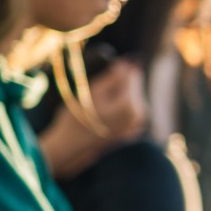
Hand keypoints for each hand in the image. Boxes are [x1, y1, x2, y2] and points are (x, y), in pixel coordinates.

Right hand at [37, 60, 147, 179]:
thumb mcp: (93, 92)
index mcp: (130, 103)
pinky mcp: (131, 131)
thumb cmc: (77, 117)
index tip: (101, 81)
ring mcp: (137, 124)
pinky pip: (129, 110)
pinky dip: (119, 108)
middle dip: (118, 86)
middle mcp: (139, 114)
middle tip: (97, 97)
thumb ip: (114, 77)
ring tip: (99, 107)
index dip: (116, 72)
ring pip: (132, 98)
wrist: (71, 146)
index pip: (132, 74)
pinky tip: (105, 115)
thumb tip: (129, 63)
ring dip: (119, 96)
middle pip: (134, 86)